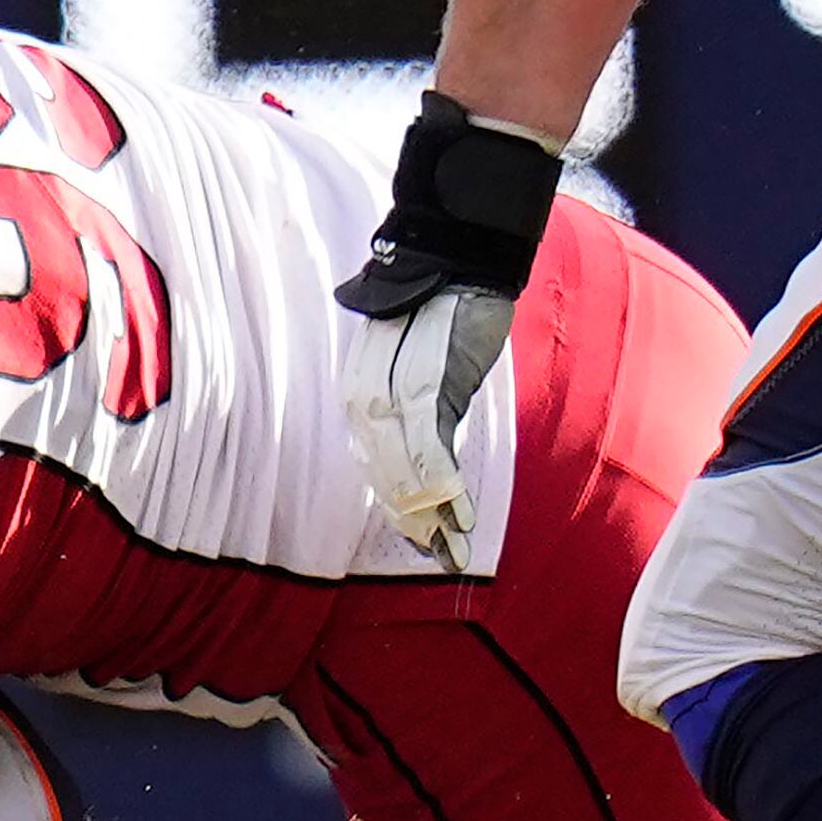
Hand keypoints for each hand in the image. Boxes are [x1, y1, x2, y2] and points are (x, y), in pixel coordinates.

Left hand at [339, 284, 514, 571]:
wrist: (454, 263)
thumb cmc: (440, 311)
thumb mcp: (419, 364)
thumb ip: (414, 406)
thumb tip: (422, 454)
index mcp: (360, 394)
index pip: (377, 465)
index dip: (399, 506)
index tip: (421, 539)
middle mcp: (365, 398)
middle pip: (388, 476)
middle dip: (416, 521)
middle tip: (441, 557)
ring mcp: (394, 395)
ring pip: (406, 470)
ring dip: (433, 514)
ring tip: (455, 549)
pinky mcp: (428, 388)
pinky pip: (432, 447)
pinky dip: (445, 484)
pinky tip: (460, 514)